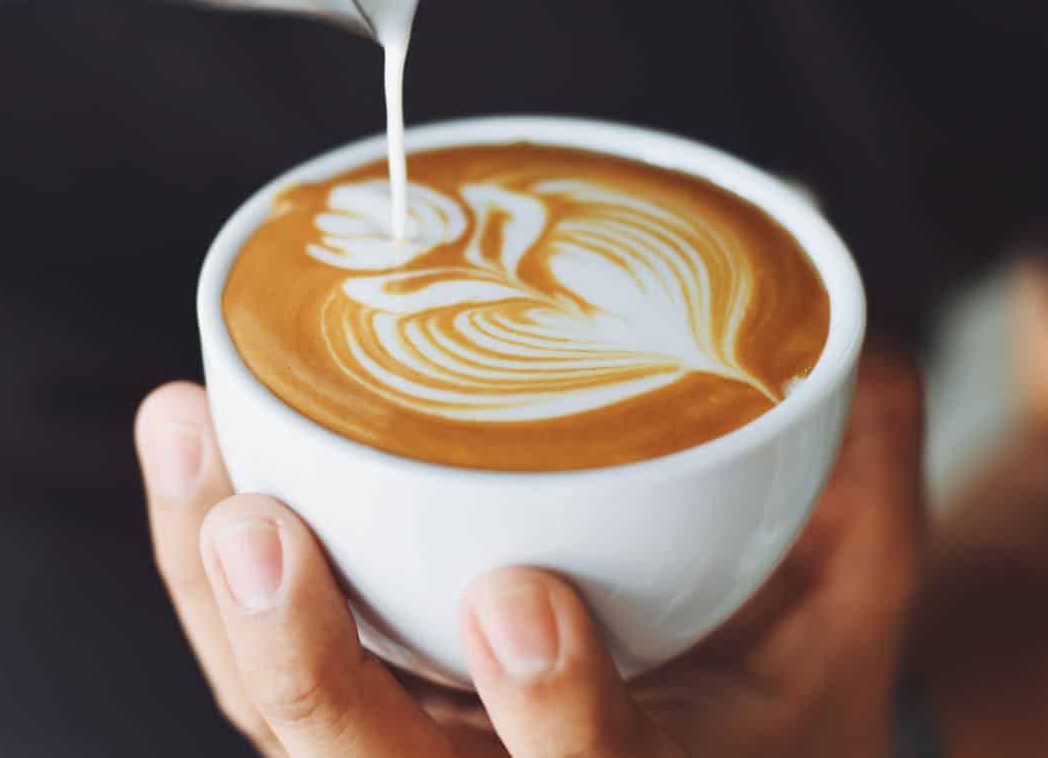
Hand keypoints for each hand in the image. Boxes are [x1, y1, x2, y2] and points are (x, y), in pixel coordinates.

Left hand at [136, 349, 924, 756]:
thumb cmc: (780, 699)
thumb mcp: (851, 605)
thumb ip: (858, 477)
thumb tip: (850, 330)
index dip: (558, 717)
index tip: (523, 599)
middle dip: (308, 668)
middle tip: (260, 532)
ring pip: (286, 726)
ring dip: (217, 597)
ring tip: (189, 439)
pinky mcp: (356, 724)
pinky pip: (256, 677)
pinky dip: (206, 573)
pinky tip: (189, 446)